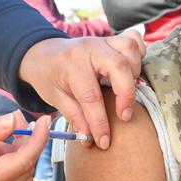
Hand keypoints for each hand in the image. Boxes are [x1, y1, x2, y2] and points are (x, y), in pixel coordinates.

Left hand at [18, 31, 145, 148]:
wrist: (42, 53)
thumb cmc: (48, 76)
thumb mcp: (55, 98)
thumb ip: (74, 116)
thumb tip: (90, 137)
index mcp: (70, 64)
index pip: (91, 96)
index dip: (99, 122)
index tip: (104, 141)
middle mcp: (89, 48)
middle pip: (119, 66)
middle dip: (126, 95)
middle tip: (123, 116)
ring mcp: (102, 41)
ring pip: (129, 49)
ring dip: (134, 71)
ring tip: (125, 90)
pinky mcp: (111, 40)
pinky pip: (133, 39)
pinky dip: (138, 54)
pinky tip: (132, 70)